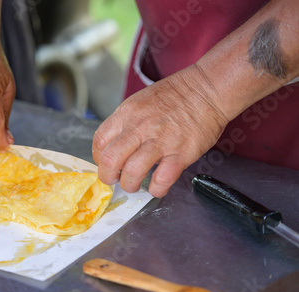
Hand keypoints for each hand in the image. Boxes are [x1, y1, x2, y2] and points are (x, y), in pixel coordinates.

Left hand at [92, 65, 229, 196]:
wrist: (206, 88)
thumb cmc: (174, 96)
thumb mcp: (139, 102)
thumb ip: (124, 124)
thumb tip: (113, 147)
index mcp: (126, 114)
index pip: (99, 142)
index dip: (99, 159)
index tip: (106, 164)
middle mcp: (140, 127)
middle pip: (110, 160)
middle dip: (108, 177)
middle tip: (114, 180)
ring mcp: (161, 140)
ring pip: (132, 172)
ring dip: (130, 185)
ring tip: (134, 185)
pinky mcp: (181, 153)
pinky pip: (162, 179)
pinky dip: (156, 189)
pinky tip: (157, 186)